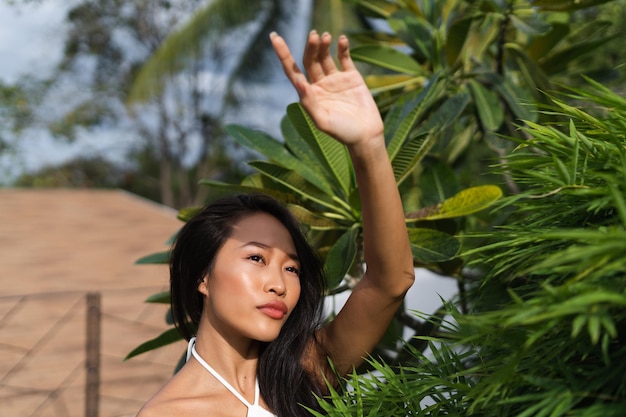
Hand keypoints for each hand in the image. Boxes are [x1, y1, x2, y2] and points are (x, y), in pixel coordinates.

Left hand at [270, 30, 383, 148]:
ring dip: (323, 45)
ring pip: (325, 57)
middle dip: (310, 47)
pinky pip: (344, 58)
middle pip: (310, 60)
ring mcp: (335, 80)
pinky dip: (342, 47)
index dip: (283, 54)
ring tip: (324, 36)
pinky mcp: (351, 77)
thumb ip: (309, 102)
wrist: (366, 135)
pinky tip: (341, 39)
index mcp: (309, 94)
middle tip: (313, 35)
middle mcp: (320, 85)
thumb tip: (299, 82)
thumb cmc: (342, 132)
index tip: (275, 37)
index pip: (292, 70)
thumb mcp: (322, 120)